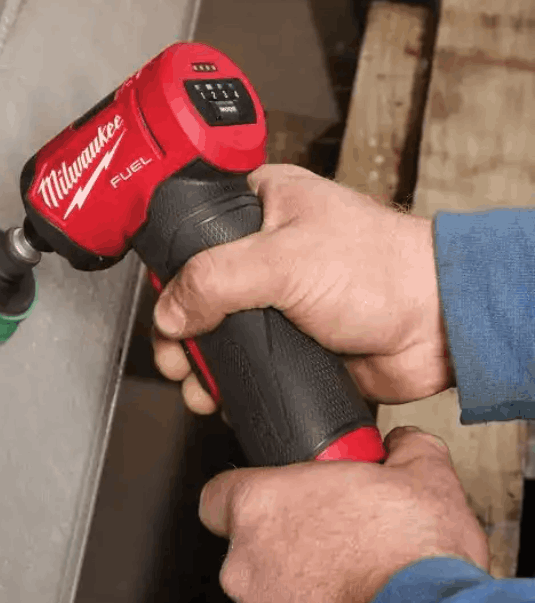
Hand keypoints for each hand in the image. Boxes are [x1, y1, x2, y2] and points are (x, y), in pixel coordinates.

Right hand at [151, 164, 453, 413]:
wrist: (437, 327)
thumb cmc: (384, 269)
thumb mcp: (284, 259)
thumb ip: (215, 280)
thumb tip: (170, 310)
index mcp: (262, 206)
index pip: (192, 233)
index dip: (170, 272)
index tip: (164, 306)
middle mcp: (264, 252)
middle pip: (197, 292)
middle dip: (179, 332)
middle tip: (176, 357)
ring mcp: (276, 300)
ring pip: (217, 334)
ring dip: (200, 365)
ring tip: (198, 386)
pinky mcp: (290, 342)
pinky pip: (245, 364)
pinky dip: (228, 384)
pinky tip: (221, 396)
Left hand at [199, 426, 489, 602]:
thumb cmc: (417, 562)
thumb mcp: (425, 479)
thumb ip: (404, 450)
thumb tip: (403, 445)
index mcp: (261, 507)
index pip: (218, 497)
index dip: (244, 502)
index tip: (274, 508)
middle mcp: (244, 566)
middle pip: (248, 556)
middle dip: (284, 558)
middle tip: (334, 558)